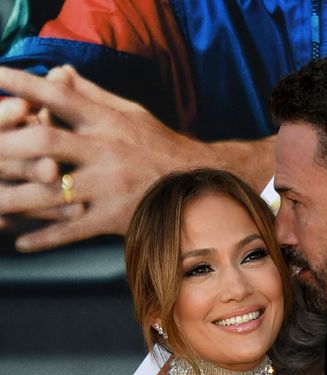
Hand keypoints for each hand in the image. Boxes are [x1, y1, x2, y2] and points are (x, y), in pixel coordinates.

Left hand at [0, 65, 274, 250]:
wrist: (202, 185)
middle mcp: (103, 151)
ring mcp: (108, 187)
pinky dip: (45, 238)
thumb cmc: (160, 147)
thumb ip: (90, 94)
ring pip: (53, 192)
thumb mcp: (128, 111)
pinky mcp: (114, 219)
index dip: (22, 86)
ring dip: (16, 198)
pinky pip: (73, 230)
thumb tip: (56, 73)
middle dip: (9, 148)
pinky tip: (21, 242)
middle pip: (45, 144)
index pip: (56, 97)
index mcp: (104, 121)